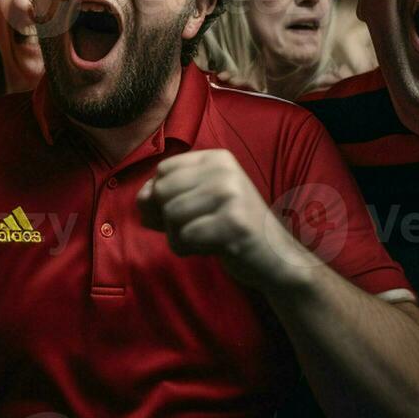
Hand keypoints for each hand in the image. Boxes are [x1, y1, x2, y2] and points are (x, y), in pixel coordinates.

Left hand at [137, 150, 311, 291]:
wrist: (276, 258)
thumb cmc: (228, 229)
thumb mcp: (197, 203)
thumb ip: (164, 196)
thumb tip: (142, 198)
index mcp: (216, 158)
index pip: (162, 170)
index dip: (159, 196)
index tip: (180, 213)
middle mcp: (224, 170)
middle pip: (163, 191)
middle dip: (168, 219)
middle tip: (194, 229)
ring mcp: (231, 194)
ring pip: (171, 215)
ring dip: (179, 237)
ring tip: (204, 238)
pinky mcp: (235, 223)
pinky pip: (185, 236)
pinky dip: (189, 249)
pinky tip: (212, 248)